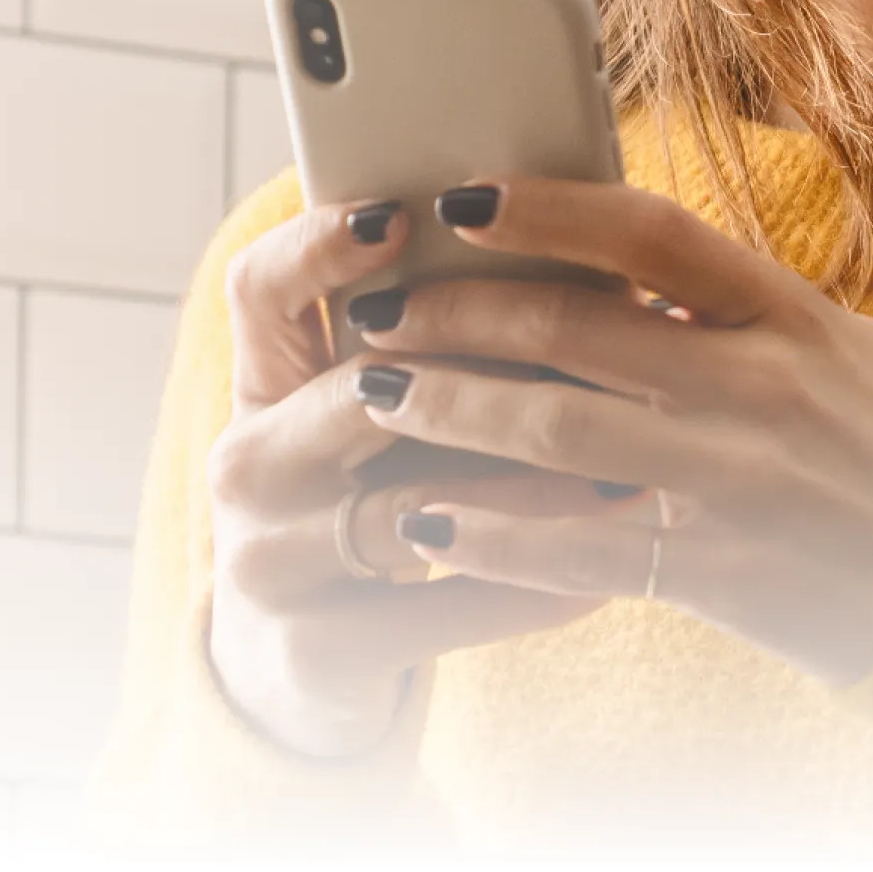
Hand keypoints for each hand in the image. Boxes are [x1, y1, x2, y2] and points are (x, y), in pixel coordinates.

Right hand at [201, 196, 609, 755]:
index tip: (399, 214)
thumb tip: (583, 265)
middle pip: (350, 392)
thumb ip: (439, 350)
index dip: (318, 246)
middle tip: (589, 349)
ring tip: (627, 471)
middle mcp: (245, 463)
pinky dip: (526, 592)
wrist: (304, 658)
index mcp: (261, 384)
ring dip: (528, 489)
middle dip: (477, 371)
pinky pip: (438, 610)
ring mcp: (267, 560)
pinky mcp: (311, 648)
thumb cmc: (372, 499)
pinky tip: (602, 578)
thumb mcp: (378, 423)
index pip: (260, 288)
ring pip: (411, 506)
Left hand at [345, 178, 872, 686]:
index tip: (458, 198)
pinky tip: (427, 523)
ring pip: (553, 428)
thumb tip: (635, 262)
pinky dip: (491, 534)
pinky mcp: (718, 573)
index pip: (649, 233)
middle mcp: (762, 387)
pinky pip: (575, 548)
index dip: (543, 206)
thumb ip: (746, 309)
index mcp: (793, 317)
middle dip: (455, 312)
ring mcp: (738, 482)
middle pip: (573, 325)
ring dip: (448, 408)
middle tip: (379, 308)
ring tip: (374, 394)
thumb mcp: (851, 355)